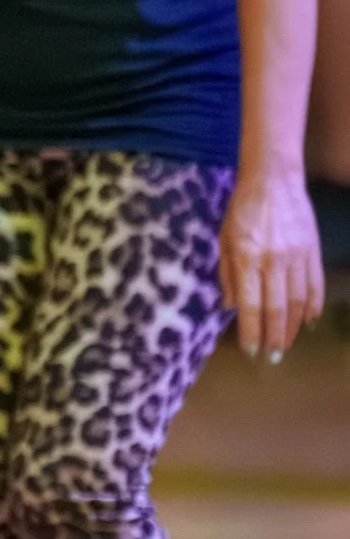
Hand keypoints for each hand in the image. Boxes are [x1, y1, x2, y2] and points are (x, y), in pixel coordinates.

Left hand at [222, 166, 323, 360]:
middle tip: (271, 357)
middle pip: (276, 308)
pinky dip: (313, 305)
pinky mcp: (312, 250)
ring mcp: (296, 256)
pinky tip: (309, 321)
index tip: (251, 350)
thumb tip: (230, 307)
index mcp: (246, 258)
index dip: (251, 331)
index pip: (249, 304)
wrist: (274, 180)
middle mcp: (273, 260)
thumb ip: (226, 274)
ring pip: (297, 301)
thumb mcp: (223, 239)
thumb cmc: (241, 210)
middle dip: (274, 337)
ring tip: (287, 344)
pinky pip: (314, 284)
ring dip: (293, 327)